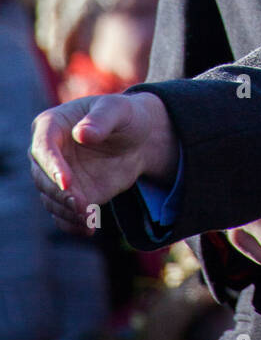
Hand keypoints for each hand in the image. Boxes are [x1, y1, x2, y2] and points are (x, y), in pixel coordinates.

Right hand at [29, 92, 178, 233]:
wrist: (138, 139)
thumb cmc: (125, 116)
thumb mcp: (119, 110)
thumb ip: (101, 120)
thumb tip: (81, 134)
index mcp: (51, 125)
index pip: (43, 148)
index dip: (52, 166)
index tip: (67, 183)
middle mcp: (47, 153)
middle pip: (42, 178)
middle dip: (60, 195)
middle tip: (82, 206)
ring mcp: (57, 176)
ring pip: (51, 199)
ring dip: (67, 211)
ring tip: (88, 219)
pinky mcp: (71, 195)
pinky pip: (63, 214)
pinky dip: (73, 224)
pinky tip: (88, 229)